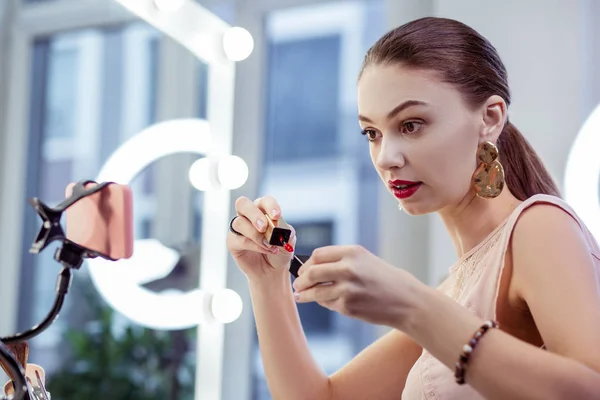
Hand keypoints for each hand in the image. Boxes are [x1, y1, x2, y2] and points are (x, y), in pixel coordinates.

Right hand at [226, 196, 295, 282]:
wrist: (275, 270)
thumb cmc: (281, 250)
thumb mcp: (288, 239)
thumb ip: (284, 229)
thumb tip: (276, 225)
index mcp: (263, 210)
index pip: (264, 201)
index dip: (269, 205)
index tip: (277, 215)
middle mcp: (249, 216)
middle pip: (243, 204)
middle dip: (254, 214)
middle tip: (264, 227)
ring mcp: (239, 229)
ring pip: (239, 223)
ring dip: (256, 235)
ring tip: (270, 245)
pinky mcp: (233, 243)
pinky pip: (238, 240)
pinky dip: (254, 245)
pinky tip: (264, 250)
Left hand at [292, 245, 421, 327]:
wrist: (408, 301)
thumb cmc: (387, 280)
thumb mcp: (366, 261)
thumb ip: (342, 261)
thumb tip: (314, 267)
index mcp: (353, 252)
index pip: (318, 254)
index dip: (308, 263)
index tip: (304, 269)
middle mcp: (348, 268)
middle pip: (312, 272)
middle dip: (302, 279)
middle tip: (299, 284)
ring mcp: (347, 288)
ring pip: (316, 291)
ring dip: (305, 294)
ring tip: (301, 296)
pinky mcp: (348, 306)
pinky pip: (327, 304)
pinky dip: (322, 303)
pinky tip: (323, 302)